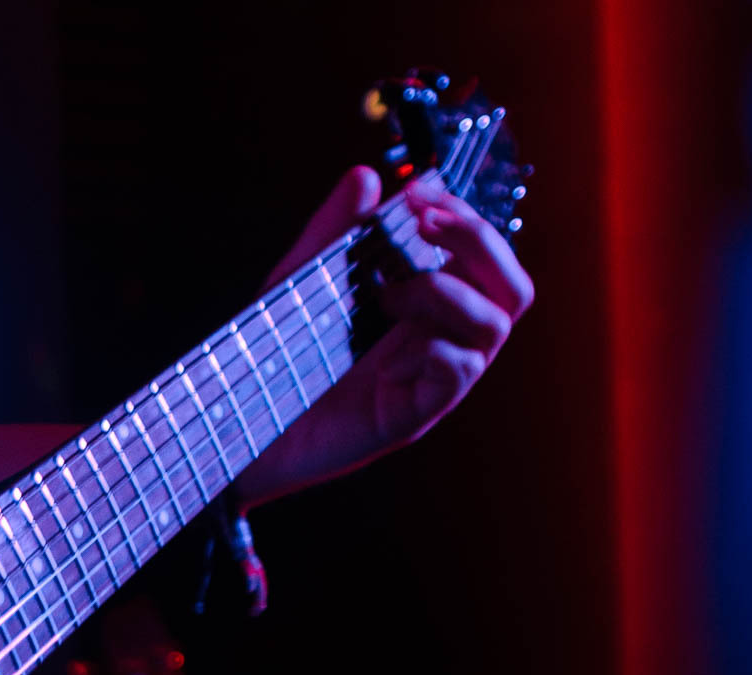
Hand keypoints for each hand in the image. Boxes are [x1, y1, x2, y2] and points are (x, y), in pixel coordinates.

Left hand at [229, 166, 534, 508]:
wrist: (238, 421)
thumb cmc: (276, 354)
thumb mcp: (301, 279)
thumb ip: (333, 231)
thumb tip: (367, 176)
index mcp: (426, 308)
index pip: (484, 256)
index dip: (465, 217)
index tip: (420, 192)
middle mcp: (442, 341)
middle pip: (513, 287)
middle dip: (479, 241)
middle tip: (426, 221)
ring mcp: (433, 381)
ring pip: (495, 324)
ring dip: (444, 293)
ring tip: (387, 296)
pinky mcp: (415, 416)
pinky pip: (458, 371)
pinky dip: (427, 350)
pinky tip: (382, 360)